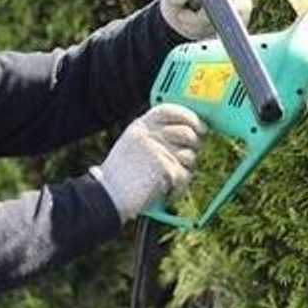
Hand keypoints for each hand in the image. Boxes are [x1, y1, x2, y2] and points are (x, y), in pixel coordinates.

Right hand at [94, 105, 205, 220]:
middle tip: (184, 161)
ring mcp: (156, 149)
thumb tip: (189, 133)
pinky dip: (178, 188)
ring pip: (190, 156)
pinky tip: (165, 191)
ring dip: (184, 172)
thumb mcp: (133, 146)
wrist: (108, 196)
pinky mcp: (163, 167)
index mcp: (140, 126)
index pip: (169, 110)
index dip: (189, 116)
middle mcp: (148, 134)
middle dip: (193, 148)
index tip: (199, 126)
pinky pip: (185, 176)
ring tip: (167, 180)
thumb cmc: (122, 177)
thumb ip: (155, 136)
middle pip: (187, 133)